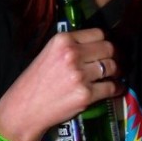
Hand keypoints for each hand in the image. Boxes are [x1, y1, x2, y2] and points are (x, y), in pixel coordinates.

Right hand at [0, 28, 121, 140]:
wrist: (24, 108)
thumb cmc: (35, 81)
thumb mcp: (49, 53)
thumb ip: (70, 46)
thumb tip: (97, 45)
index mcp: (63, 40)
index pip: (98, 33)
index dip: (105, 41)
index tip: (106, 48)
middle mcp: (72, 54)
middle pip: (109, 48)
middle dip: (115, 55)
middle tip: (114, 62)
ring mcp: (80, 75)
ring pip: (113, 67)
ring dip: (117, 72)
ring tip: (114, 75)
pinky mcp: (85, 94)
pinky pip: (112, 87)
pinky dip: (117, 88)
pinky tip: (115, 88)